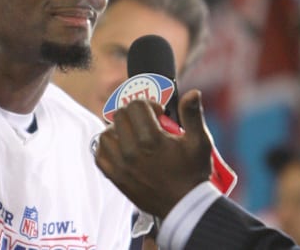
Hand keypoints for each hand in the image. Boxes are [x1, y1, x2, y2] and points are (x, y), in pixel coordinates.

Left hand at [94, 89, 212, 218]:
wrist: (185, 206)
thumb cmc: (194, 173)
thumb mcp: (200, 142)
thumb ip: (193, 115)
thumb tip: (193, 93)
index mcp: (151, 139)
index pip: (136, 105)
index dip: (149, 104)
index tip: (159, 114)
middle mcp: (132, 151)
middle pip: (119, 116)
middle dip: (133, 114)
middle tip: (147, 123)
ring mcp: (121, 166)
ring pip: (106, 134)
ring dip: (118, 130)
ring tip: (133, 135)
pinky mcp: (116, 178)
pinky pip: (99, 155)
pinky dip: (106, 148)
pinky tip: (119, 148)